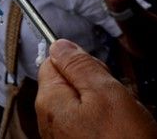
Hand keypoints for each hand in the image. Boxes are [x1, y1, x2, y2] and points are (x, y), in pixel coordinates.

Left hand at [36, 39, 156, 138]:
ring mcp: (63, 135)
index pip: (52, 61)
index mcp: (50, 100)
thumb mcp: (106, 94)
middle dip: (97, 86)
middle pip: (70, 83)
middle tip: (117, 99)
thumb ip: (80, 66)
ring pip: (86, 104)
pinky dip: (110, 124)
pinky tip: (122, 133)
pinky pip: (93, 124)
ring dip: (108, 106)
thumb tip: (59, 44)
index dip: (79, 62)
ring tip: (124, 122)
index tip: (99, 72)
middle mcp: (50, 118)